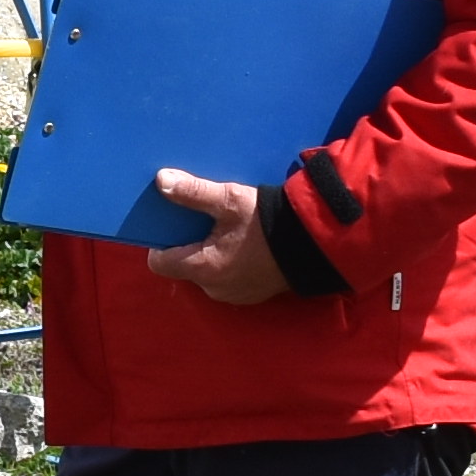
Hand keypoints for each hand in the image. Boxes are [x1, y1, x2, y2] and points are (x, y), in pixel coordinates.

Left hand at [136, 172, 287, 304]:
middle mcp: (213, 288)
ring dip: (211, 255)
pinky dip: (230, 265)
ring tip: (228, 232)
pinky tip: (245, 246)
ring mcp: (234, 295)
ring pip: (206, 274)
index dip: (161, 243)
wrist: (315, 243)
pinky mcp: (251, 296)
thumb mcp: (229, 200)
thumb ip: (193, 192)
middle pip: (184, 267)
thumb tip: (161, 180)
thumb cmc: (268, 222)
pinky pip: (228, 280)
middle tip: (205, 222)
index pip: (159, 263)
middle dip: (189, 246)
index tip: (173, 226)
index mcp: (203, 267)